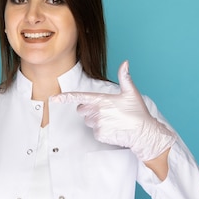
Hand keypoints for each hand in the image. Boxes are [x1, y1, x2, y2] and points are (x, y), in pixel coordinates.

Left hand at [52, 61, 174, 160]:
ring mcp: (98, 124)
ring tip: (112, 120)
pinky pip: (94, 132)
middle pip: (82, 109)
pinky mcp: (100, 135)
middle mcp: (98, 112)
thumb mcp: (131, 93)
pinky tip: (113, 129)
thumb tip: (125, 62)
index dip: (65, 97)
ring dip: (96, 121)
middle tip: (106, 110)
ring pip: (88, 121)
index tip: (54, 99)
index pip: (80, 97)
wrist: (144, 133)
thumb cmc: (138, 113)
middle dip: (89, 109)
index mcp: (103, 100)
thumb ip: (125, 77)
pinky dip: (101, 131)